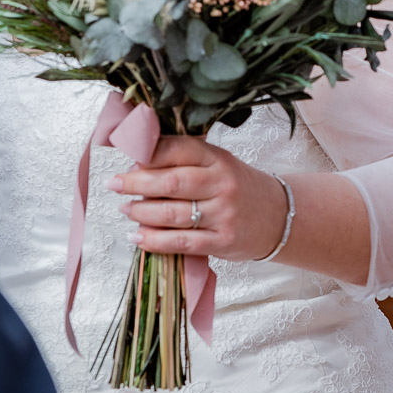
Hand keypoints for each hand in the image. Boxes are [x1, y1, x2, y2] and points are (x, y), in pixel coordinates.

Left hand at [109, 134, 287, 260]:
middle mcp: (223, 184)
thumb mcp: (219, 164)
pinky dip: (155, 241)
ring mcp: (224, 214)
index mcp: (219, 159)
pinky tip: (138, 237)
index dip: (150, 154)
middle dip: (137, 183)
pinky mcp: (223, 242)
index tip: (129, 159)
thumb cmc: (238, 187)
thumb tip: (138, 162)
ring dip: (142, 213)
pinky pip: (182, 243)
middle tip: (115, 184)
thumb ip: (185, 160)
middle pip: (172, 182)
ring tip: (126, 210)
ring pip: (173, 214)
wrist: (278, 216)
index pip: (180, 150)